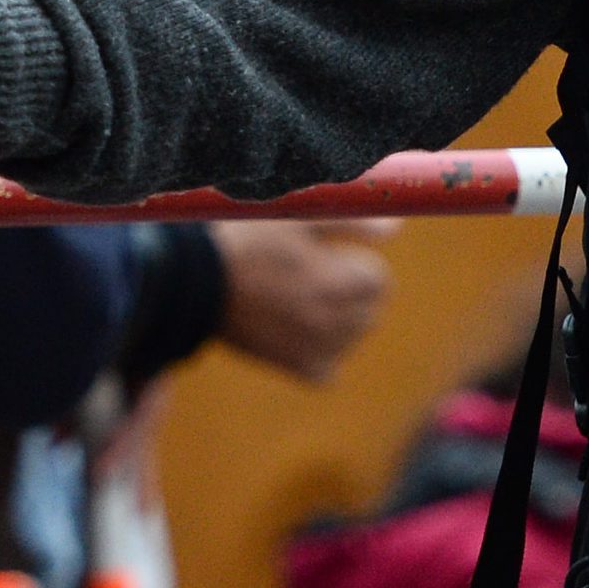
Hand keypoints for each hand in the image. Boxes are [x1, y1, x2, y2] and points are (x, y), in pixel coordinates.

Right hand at [210, 219, 394, 383]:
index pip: (378, 281)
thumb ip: (354, 222)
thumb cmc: (247, 238)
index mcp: (346, 283)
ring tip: (293, 302)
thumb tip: (395, 229)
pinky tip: (291, 332)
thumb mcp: (301, 217)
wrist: (193, 281)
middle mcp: (339, 321)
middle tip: (307, 277)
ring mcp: (317, 348)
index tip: (324, 257)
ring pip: (349, 340)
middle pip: (368, 312)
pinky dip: (318, 355)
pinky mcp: (294, 367)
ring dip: (335, 324)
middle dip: (349, 295)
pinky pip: (326, 370)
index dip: (352, 264)